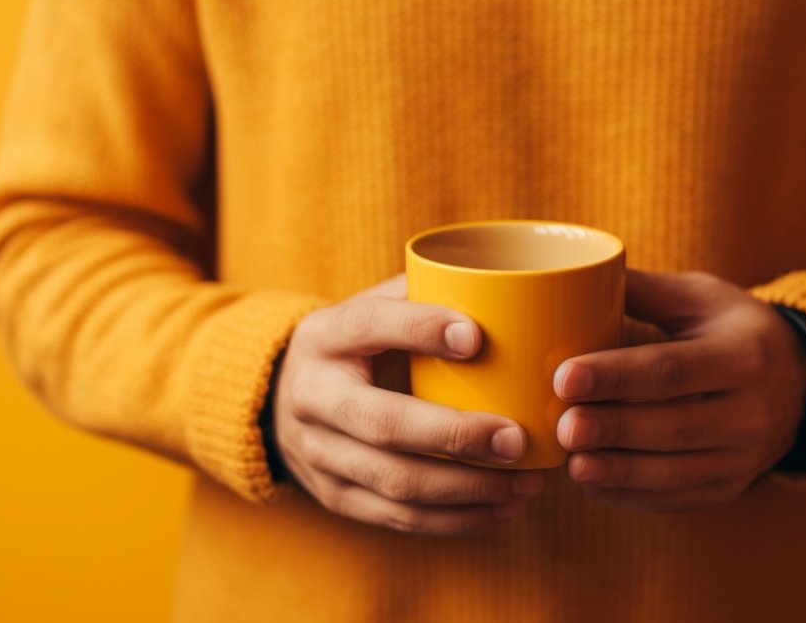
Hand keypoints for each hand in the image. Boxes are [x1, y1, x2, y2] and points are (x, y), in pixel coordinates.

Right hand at [273, 275, 546, 534]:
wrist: (279, 400)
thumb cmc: (355, 346)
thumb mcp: (369, 308)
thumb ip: (420, 295)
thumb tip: (499, 285)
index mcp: (326, 336)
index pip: (370, 325)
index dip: (420, 328)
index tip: (478, 336)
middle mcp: (314, 396)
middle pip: (384, 423)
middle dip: (456, 435)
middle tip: (517, 439)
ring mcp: (319, 453)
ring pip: (396, 481)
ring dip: (469, 489)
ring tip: (526, 482)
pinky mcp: (335, 496)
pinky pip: (399, 517)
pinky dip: (457, 519)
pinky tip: (503, 508)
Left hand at [553, 270, 805, 511]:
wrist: (799, 381)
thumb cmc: (732, 329)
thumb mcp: (702, 297)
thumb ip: (644, 290)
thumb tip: (576, 276)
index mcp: (745, 355)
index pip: (674, 369)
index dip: (617, 375)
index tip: (565, 377)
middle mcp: (752, 412)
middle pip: (675, 426)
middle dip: (615, 429)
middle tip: (563, 426)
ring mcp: (744, 457)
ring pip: (676, 471)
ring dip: (620, 471)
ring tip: (572, 463)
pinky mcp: (729, 487)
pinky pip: (676, 498)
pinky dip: (631, 495)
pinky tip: (592, 483)